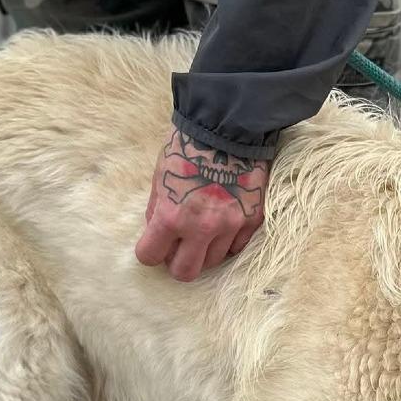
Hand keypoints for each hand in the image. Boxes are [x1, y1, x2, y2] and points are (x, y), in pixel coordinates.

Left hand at [135, 126, 268, 281]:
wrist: (228, 128)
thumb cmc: (187, 147)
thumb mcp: (160, 177)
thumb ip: (158, 210)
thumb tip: (158, 233)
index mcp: (171, 216)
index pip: (150, 256)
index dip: (149, 253)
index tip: (154, 247)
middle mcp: (201, 229)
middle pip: (185, 272)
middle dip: (177, 264)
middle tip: (178, 251)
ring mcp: (230, 227)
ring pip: (213, 262)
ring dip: (204, 252)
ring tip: (202, 234)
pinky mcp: (251, 221)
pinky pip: (236, 247)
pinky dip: (226, 242)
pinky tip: (222, 226)